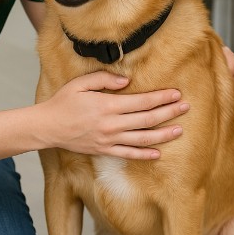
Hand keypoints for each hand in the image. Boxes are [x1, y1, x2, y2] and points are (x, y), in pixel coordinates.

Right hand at [38, 71, 188, 159]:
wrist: (48, 127)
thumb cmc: (63, 102)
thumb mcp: (80, 83)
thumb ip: (104, 80)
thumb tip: (127, 81)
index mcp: (107, 105)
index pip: (142, 101)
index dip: (161, 98)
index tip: (175, 94)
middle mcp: (112, 124)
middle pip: (147, 119)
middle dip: (169, 112)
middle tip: (185, 108)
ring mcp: (109, 140)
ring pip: (143, 139)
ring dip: (163, 134)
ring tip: (179, 130)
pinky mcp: (104, 150)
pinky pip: (129, 154)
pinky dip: (145, 154)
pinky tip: (158, 153)